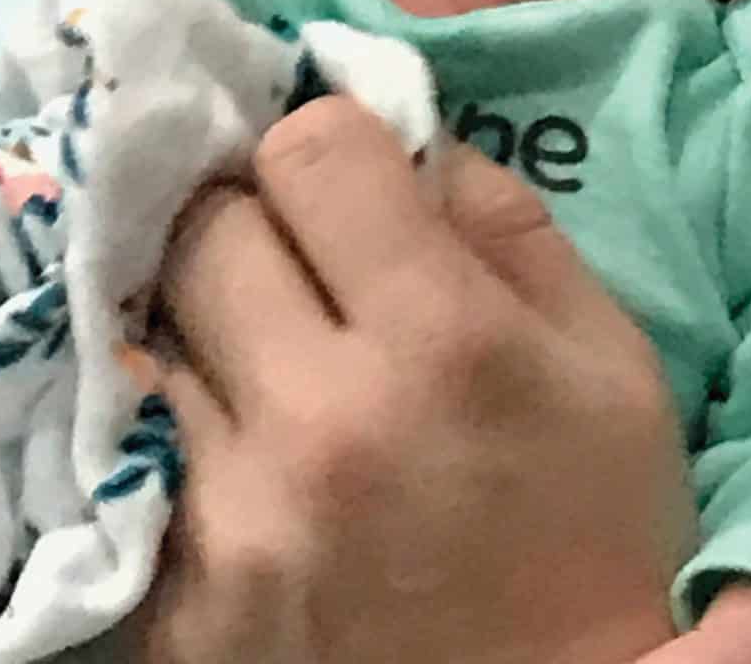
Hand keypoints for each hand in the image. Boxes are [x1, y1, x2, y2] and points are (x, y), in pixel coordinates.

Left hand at [134, 98, 693, 663]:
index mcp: (442, 341)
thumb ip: (508, 227)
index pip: (306, 151)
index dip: (332, 150)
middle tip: (300, 268)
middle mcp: (320, 419)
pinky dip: (189, 449)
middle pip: (205, 229)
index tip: (355, 187)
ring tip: (270, 370)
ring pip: (151, 342)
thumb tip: (408, 138)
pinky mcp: (179, 611)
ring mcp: (233, 523)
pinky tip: (255, 469)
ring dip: (209, 336)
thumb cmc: (599, 537)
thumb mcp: (609, 362)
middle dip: (256, 226)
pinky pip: (141, 466)